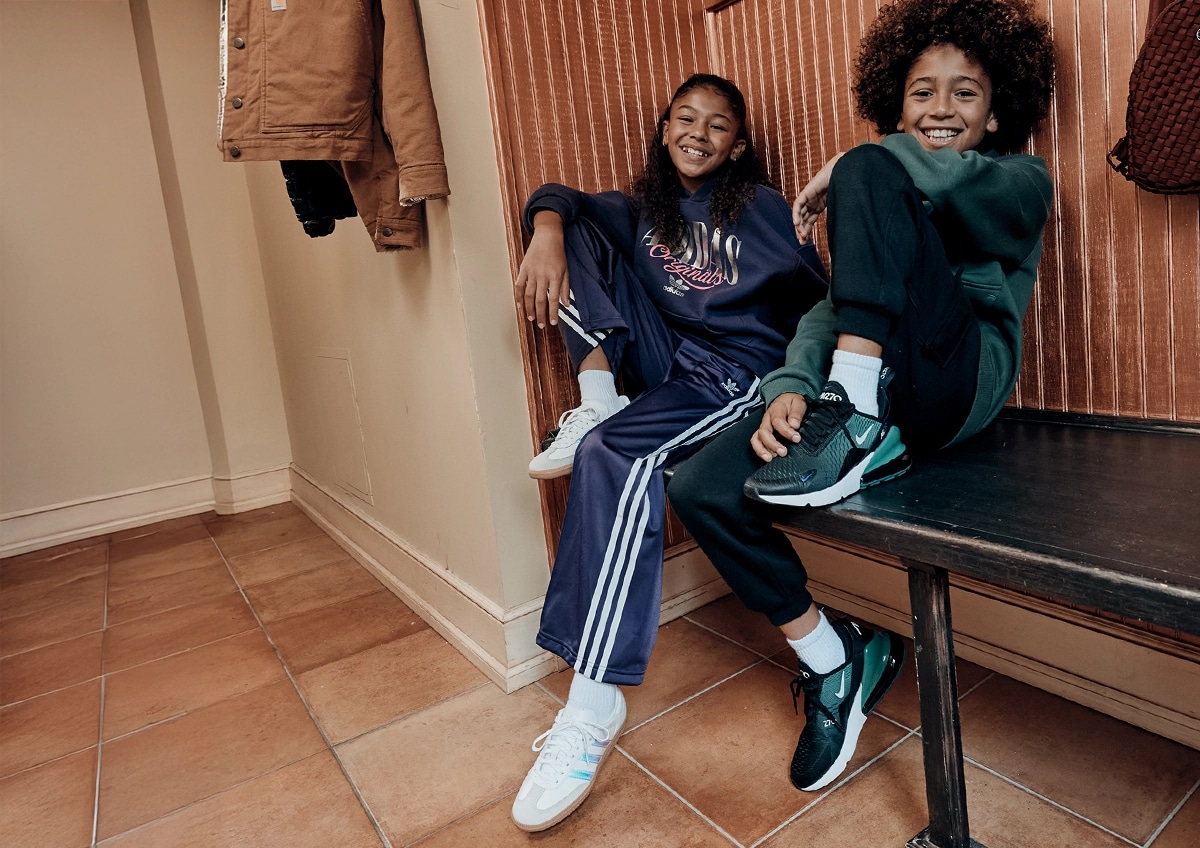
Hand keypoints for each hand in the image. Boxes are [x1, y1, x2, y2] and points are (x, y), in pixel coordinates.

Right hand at [515, 211, 569, 326]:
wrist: (547, 236)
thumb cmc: (558, 253)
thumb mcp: (566, 270)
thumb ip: (565, 288)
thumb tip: (566, 305)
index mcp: (555, 276)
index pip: (554, 299)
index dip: (553, 313)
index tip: (553, 323)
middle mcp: (543, 275)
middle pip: (540, 300)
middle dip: (540, 315)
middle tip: (541, 325)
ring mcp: (532, 272)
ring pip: (529, 295)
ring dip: (529, 308)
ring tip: (530, 318)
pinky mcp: (523, 268)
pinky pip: (520, 285)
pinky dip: (519, 296)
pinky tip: (520, 305)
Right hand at [750, 393, 807, 461]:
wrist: (787, 400)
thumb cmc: (792, 403)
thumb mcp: (798, 403)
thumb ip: (796, 413)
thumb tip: (794, 425)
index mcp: (776, 409)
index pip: (777, 421)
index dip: (786, 431)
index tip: (796, 438)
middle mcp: (766, 419)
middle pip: (764, 432)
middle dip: (772, 444)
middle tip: (783, 452)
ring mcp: (763, 427)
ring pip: (756, 438)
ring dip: (762, 449)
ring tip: (770, 458)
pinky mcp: (763, 434)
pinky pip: (756, 442)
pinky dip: (761, 451)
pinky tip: (769, 458)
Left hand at [792, 152, 842, 243]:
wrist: (845, 170)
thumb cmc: (847, 185)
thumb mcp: (841, 204)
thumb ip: (839, 214)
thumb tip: (846, 229)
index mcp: (819, 204)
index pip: (809, 219)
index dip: (807, 230)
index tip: (806, 241)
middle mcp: (812, 201)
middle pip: (803, 218)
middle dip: (801, 230)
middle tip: (801, 242)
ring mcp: (809, 197)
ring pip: (799, 213)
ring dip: (798, 225)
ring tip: (800, 236)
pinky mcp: (807, 191)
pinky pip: (798, 204)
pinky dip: (796, 213)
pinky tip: (797, 223)